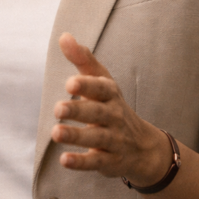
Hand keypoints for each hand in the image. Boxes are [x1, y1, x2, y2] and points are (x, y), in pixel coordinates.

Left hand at [52, 32, 171, 185]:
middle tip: (57, 109)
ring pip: (96, 138)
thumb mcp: (102, 82)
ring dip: (76, 136)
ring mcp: (113, 140)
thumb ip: (83, 60)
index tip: (69, 82)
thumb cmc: (112, 106)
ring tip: (55, 133)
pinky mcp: (110, 162)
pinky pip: (96, 162)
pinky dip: (81, 162)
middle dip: (78, 111)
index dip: (87, 85)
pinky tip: (64, 160)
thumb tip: (63, 36)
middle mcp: (114, 117)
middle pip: (97, 113)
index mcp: (110, 95)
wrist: (143, 146)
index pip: (101, 88)